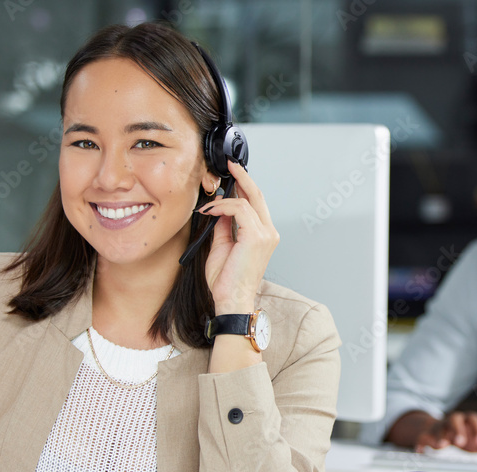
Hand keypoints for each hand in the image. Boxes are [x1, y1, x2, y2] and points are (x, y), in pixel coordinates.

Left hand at [199, 161, 278, 314]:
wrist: (231, 300)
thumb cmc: (227, 281)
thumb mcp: (222, 246)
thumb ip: (224, 226)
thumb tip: (219, 209)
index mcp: (263, 235)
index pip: (256, 203)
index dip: (245, 185)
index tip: (233, 174)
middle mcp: (268, 233)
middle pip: (257, 195)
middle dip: (242, 177)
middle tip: (230, 165)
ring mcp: (265, 234)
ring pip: (246, 200)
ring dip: (223, 199)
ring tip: (207, 207)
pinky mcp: (256, 236)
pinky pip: (239, 209)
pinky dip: (223, 207)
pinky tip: (210, 211)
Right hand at [387, 410, 476, 454]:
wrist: (444, 431)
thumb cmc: (464, 435)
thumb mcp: (476, 438)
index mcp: (466, 420)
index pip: (473, 419)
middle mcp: (452, 421)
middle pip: (454, 420)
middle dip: (457, 429)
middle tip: (459, 441)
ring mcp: (439, 426)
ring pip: (438, 428)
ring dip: (439, 436)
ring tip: (441, 445)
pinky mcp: (427, 434)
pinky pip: (422, 437)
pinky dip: (421, 443)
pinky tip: (421, 451)